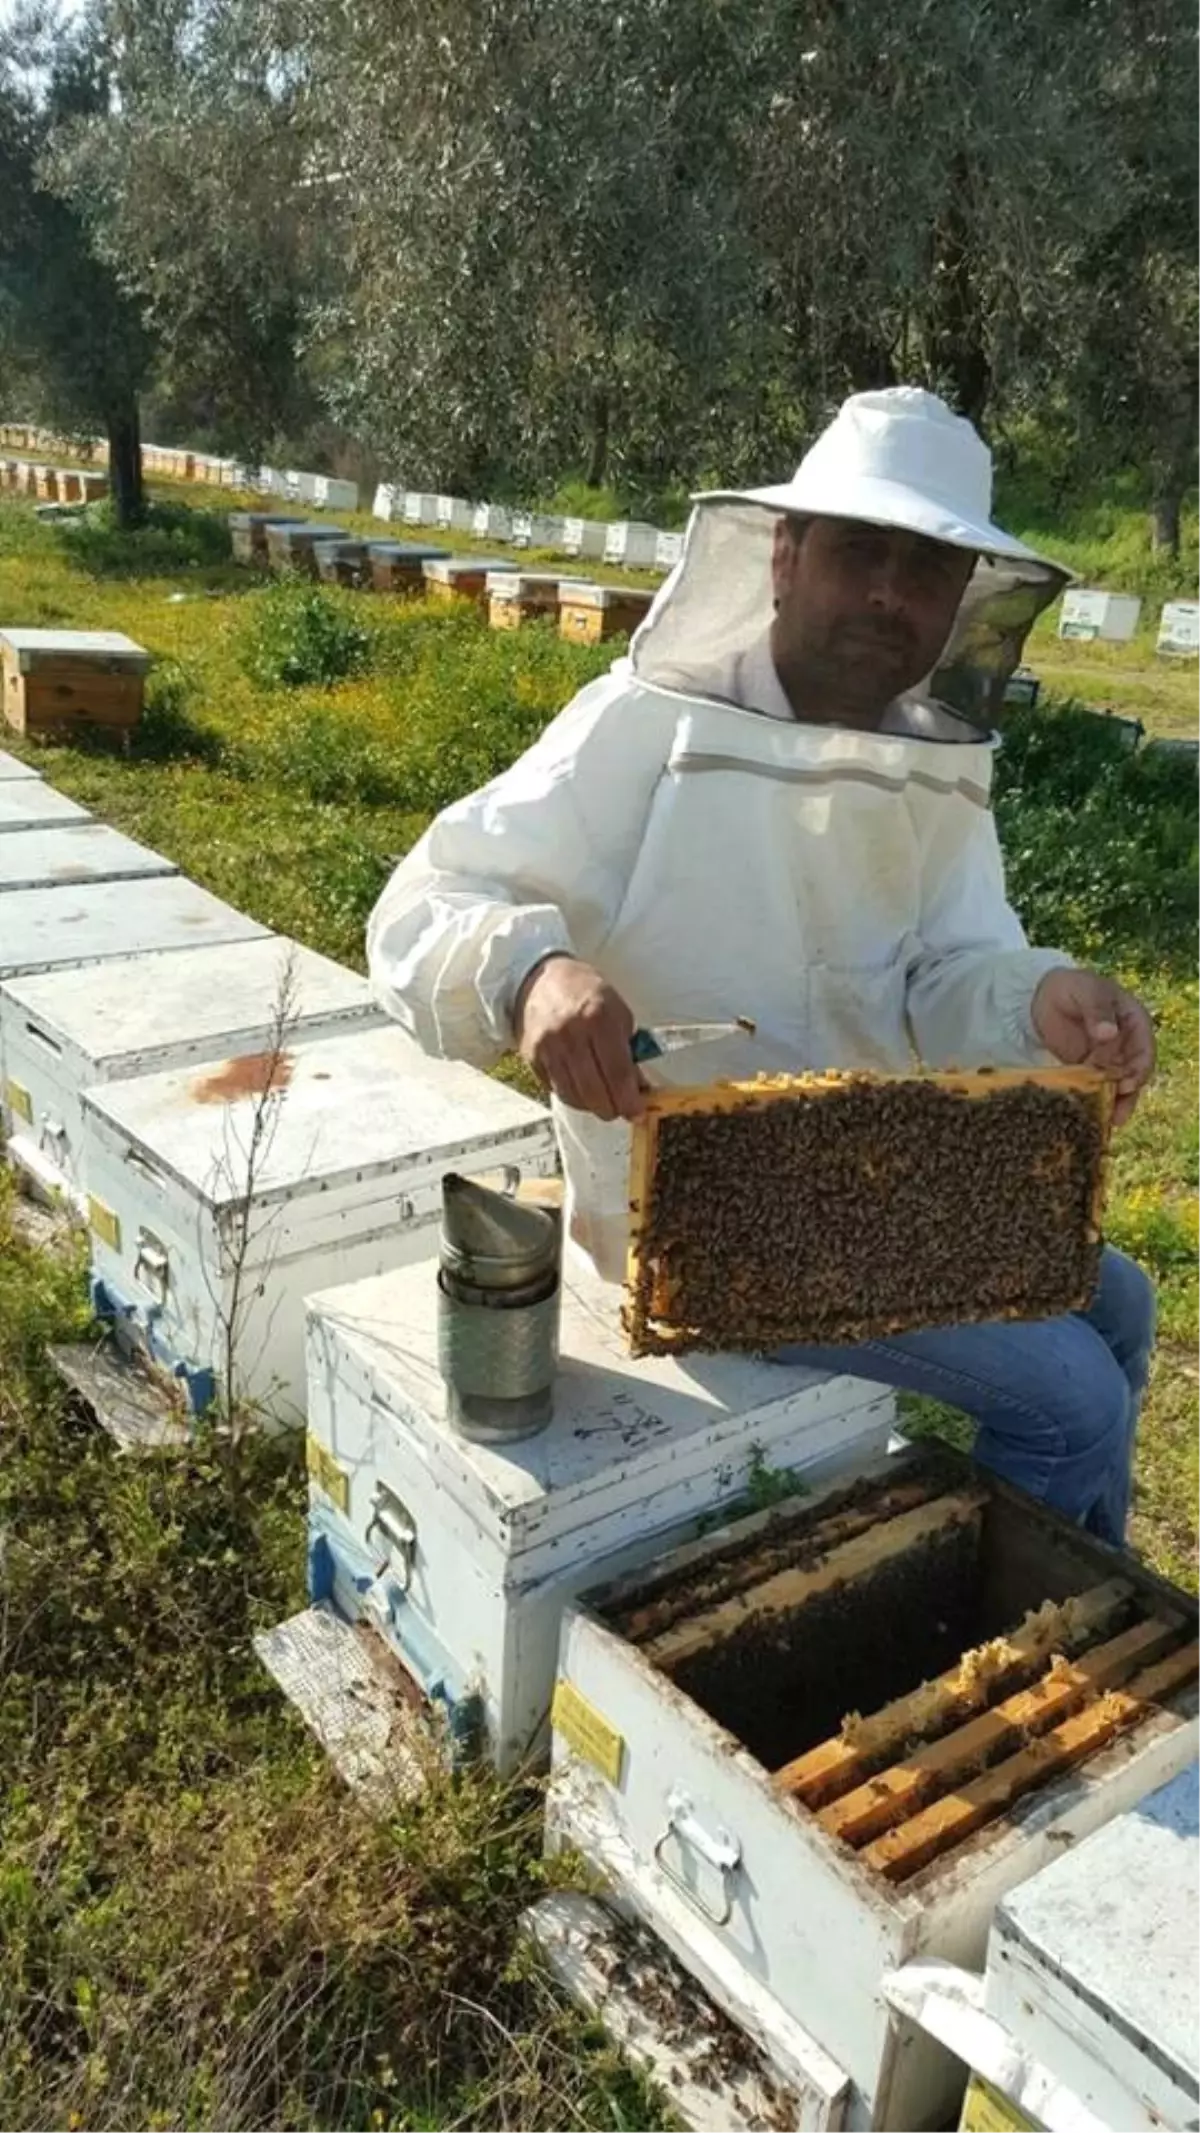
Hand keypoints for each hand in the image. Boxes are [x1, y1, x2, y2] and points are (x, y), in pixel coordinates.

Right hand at [513, 955, 644, 1122]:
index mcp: (598, 1018)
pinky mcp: (532, 1056)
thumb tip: (638, 1086)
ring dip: (592, 1106)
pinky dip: (572, 1096)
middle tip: (622, 1110)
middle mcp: (571, 1033)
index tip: (638, 1113)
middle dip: (612, 1109)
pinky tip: (583, 1091)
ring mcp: (548, 1046)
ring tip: (603, 1102)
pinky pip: (555, 1089)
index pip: (617, 1072)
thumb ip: (629, 1049)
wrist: (540, 979)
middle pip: (594, 1091)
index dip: (629, 1099)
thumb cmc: (586, 993)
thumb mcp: (617, 1011)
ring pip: (573, 1095)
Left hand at [1031, 968, 1154, 1126]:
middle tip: (1116, 1113)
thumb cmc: (1072, 986)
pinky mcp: (1088, 1071)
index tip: (1126, 1084)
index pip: (1144, 1050)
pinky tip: (1088, 1117)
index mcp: (1135, 1023)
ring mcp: (1108, 1059)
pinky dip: (1094, 1102)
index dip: (1139, 1069)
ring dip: (1114, 1104)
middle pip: (1133, 1074)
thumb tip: (1110, 1033)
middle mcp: (1126, 1045)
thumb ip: (1098, 1011)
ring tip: (1107, 1123)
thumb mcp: (1087, 991)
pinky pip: (1095, 1089)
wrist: (1042, 995)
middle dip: (1126, 1094)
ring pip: (1117, 1086)